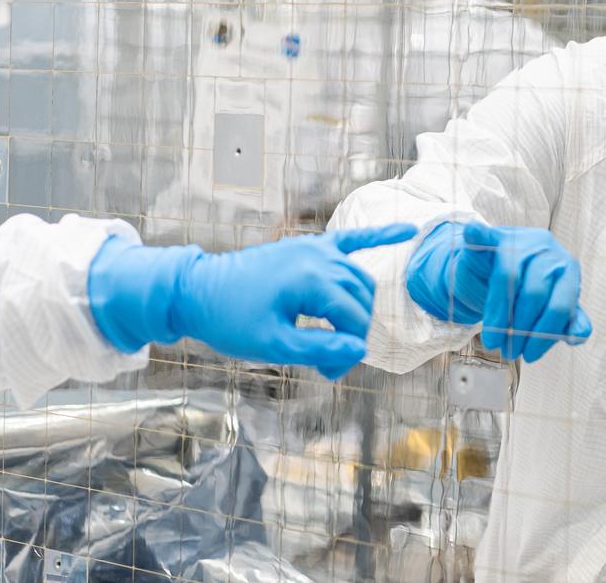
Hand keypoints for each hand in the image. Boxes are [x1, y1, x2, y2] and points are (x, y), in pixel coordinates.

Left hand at [88, 224, 416, 379]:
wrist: (197, 291)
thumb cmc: (230, 321)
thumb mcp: (273, 345)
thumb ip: (320, 349)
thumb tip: (361, 351)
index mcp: (312, 280)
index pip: (355, 320)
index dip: (349, 352)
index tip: (327, 374)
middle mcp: (319, 257)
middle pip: (362, 299)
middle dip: (353, 333)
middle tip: (327, 363)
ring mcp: (315, 247)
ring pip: (359, 278)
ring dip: (357, 308)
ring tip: (340, 338)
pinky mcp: (308, 245)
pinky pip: (351, 239)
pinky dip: (380, 236)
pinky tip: (409, 232)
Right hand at [406, 221, 591, 362]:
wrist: (499, 267)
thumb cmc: (529, 290)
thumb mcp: (552, 305)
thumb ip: (568, 320)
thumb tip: (578, 335)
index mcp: (567, 268)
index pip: (560, 305)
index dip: (544, 334)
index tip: (530, 355)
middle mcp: (546, 250)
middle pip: (534, 293)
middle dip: (520, 329)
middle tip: (509, 351)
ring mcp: (519, 239)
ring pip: (508, 277)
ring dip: (498, 314)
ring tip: (493, 340)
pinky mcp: (492, 236)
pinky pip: (484, 236)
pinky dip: (477, 235)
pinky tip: (472, 233)